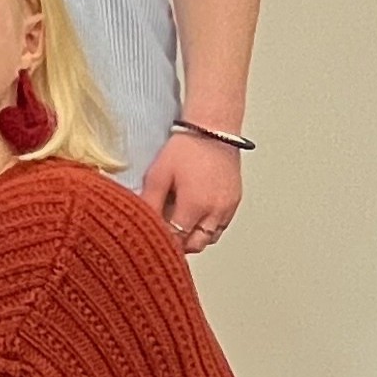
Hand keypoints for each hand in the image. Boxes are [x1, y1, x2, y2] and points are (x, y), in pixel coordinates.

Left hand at [143, 130, 243, 254]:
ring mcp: (228, 208)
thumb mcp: (158, 174)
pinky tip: (195, 216)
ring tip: (179, 225)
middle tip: (164, 235)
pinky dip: (207, 228)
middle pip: (196, 245)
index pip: (177, 239)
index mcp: (195, 206)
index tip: (153, 237)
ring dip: (194, 238)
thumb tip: (142, 221)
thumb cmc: (185, 149)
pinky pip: (221, 226)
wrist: (213, 132)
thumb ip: (150, 202)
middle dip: (179, 244)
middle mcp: (215, 212)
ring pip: (210, 238)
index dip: (164, 241)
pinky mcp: (234, 202)